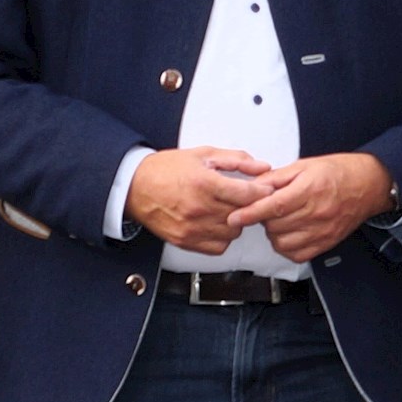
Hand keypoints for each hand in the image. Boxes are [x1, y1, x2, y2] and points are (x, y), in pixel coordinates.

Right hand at [126, 147, 270, 253]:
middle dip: (248, 205)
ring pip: (233, 233)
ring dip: (236, 222)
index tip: (266, 189)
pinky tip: (216, 223)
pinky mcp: (186, 241)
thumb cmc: (166, 169)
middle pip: (242, 214)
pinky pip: (218, 247)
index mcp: (204, 183)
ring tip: (226, 209)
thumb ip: (236, 160)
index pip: (247, 194)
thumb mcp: (202, 154)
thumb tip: (263, 167)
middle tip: (244, 197)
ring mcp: (192, 228)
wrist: (135, 187)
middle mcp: (199, 208)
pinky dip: (222, 237)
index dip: (262, 192)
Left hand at [229, 151, 395, 262]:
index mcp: (309, 190)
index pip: (273, 206)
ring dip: (274, 233)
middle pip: (275, 225)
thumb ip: (276, 177)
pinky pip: (296, 254)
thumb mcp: (304, 165)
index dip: (250, 213)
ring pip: (282, 242)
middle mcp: (316, 213)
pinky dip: (286, 246)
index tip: (234, 217)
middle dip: (263, 218)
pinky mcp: (325, 243)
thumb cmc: (336, 172)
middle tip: (266, 208)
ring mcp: (322, 231)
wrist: (367, 185)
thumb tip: (252, 186)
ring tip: (280, 220)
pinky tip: (289, 233)